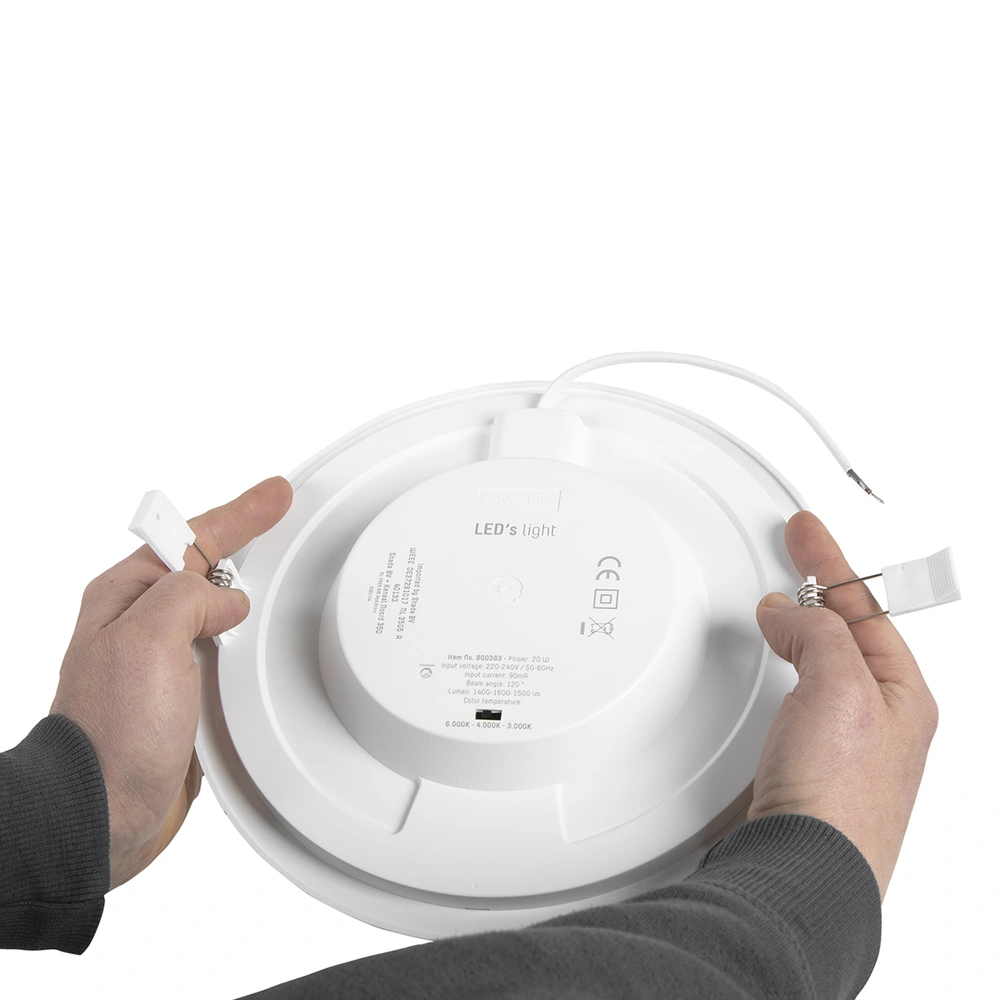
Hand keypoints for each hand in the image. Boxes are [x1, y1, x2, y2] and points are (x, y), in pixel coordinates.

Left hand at [49, 476, 293, 888]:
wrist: (104, 812)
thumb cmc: (111, 733)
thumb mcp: (146, 639)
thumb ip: (188, 598)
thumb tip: (226, 600)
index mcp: (126, 596)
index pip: (192, 536)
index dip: (240, 512)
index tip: (276, 493)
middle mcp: (141, 624)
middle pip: (204, 565)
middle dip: (243, 539)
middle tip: (278, 516)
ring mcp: (162, 660)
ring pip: (215, 607)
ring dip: (246, 588)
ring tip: (274, 565)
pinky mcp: (182, 696)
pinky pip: (222, 649)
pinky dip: (246, 636)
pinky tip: (257, 635)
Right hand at [749, 510, 938, 900]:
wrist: (801, 868)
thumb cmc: (836, 795)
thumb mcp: (840, 687)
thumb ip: (817, 633)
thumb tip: (788, 611)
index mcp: (900, 694)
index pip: (862, 608)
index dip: (830, 563)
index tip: (804, 531)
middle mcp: (877, 720)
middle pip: (845, 632)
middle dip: (821, 590)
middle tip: (796, 554)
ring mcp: (840, 744)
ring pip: (818, 664)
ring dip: (797, 629)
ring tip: (782, 603)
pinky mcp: (803, 764)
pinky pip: (794, 694)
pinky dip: (779, 668)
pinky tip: (771, 666)